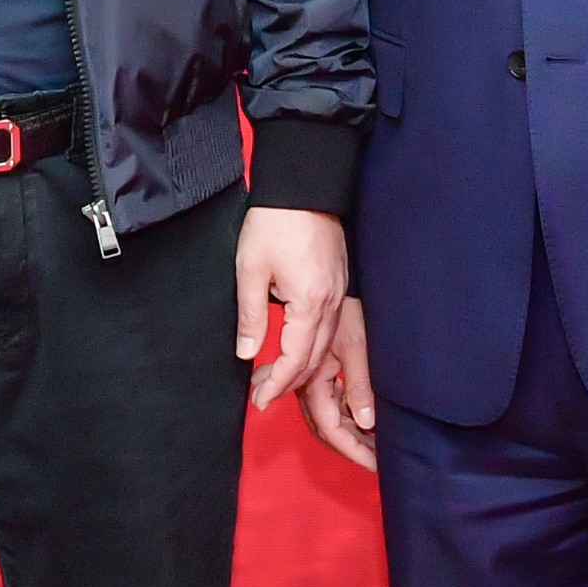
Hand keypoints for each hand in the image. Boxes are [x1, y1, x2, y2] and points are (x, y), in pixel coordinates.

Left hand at [236, 206, 348, 409]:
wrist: (303, 186)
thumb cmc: (274, 222)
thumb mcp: (250, 269)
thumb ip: (250, 316)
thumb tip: (246, 352)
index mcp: (311, 303)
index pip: (296, 358)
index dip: (278, 384)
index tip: (261, 400)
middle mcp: (332, 304)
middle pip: (316, 359)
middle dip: (290, 383)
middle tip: (263, 395)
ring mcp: (341, 295)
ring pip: (327, 346)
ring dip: (303, 367)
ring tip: (276, 379)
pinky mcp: (339, 285)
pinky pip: (331, 329)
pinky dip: (315, 348)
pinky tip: (297, 350)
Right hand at [300, 296, 379, 470]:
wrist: (325, 279)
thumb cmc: (343, 306)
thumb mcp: (356, 344)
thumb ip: (359, 385)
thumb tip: (366, 422)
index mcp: (313, 379)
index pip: (330, 426)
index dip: (352, 449)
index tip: (375, 465)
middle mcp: (308, 382)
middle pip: (325, 427)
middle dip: (351, 447)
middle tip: (380, 462)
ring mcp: (312, 377)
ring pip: (326, 417)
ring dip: (349, 434)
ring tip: (376, 446)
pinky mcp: (320, 368)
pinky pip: (330, 402)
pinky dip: (346, 416)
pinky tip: (364, 421)